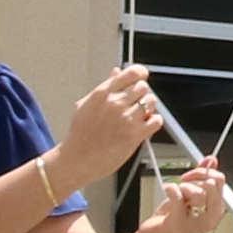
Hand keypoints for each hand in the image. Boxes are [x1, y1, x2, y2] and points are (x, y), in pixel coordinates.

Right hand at [46, 64, 165, 201]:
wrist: (76, 159)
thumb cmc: (80, 134)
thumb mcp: (86, 104)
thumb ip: (105, 87)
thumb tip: (117, 72)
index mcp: (103, 93)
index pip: (132, 73)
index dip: (140, 74)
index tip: (141, 78)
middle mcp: (115, 103)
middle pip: (144, 86)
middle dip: (142, 95)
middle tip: (135, 104)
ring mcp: (126, 119)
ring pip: (151, 101)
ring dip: (148, 108)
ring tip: (138, 117)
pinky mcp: (135, 135)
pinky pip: (156, 120)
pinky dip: (153, 122)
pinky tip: (143, 127)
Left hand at [135, 160, 225, 232]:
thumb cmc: (173, 219)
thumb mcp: (189, 195)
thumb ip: (201, 177)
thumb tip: (212, 160)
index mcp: (216, 209)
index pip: (220, 181)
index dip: (205, 171)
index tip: (193, 173)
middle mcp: (211, 218)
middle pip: (212, 184)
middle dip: (195, 177)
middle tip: (184, 180)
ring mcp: (196, 223)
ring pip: (198, 192)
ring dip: (184, 187)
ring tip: (176, 192)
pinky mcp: (179, 224)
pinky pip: (179, 197)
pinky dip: (171, 189)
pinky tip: (167, 190)